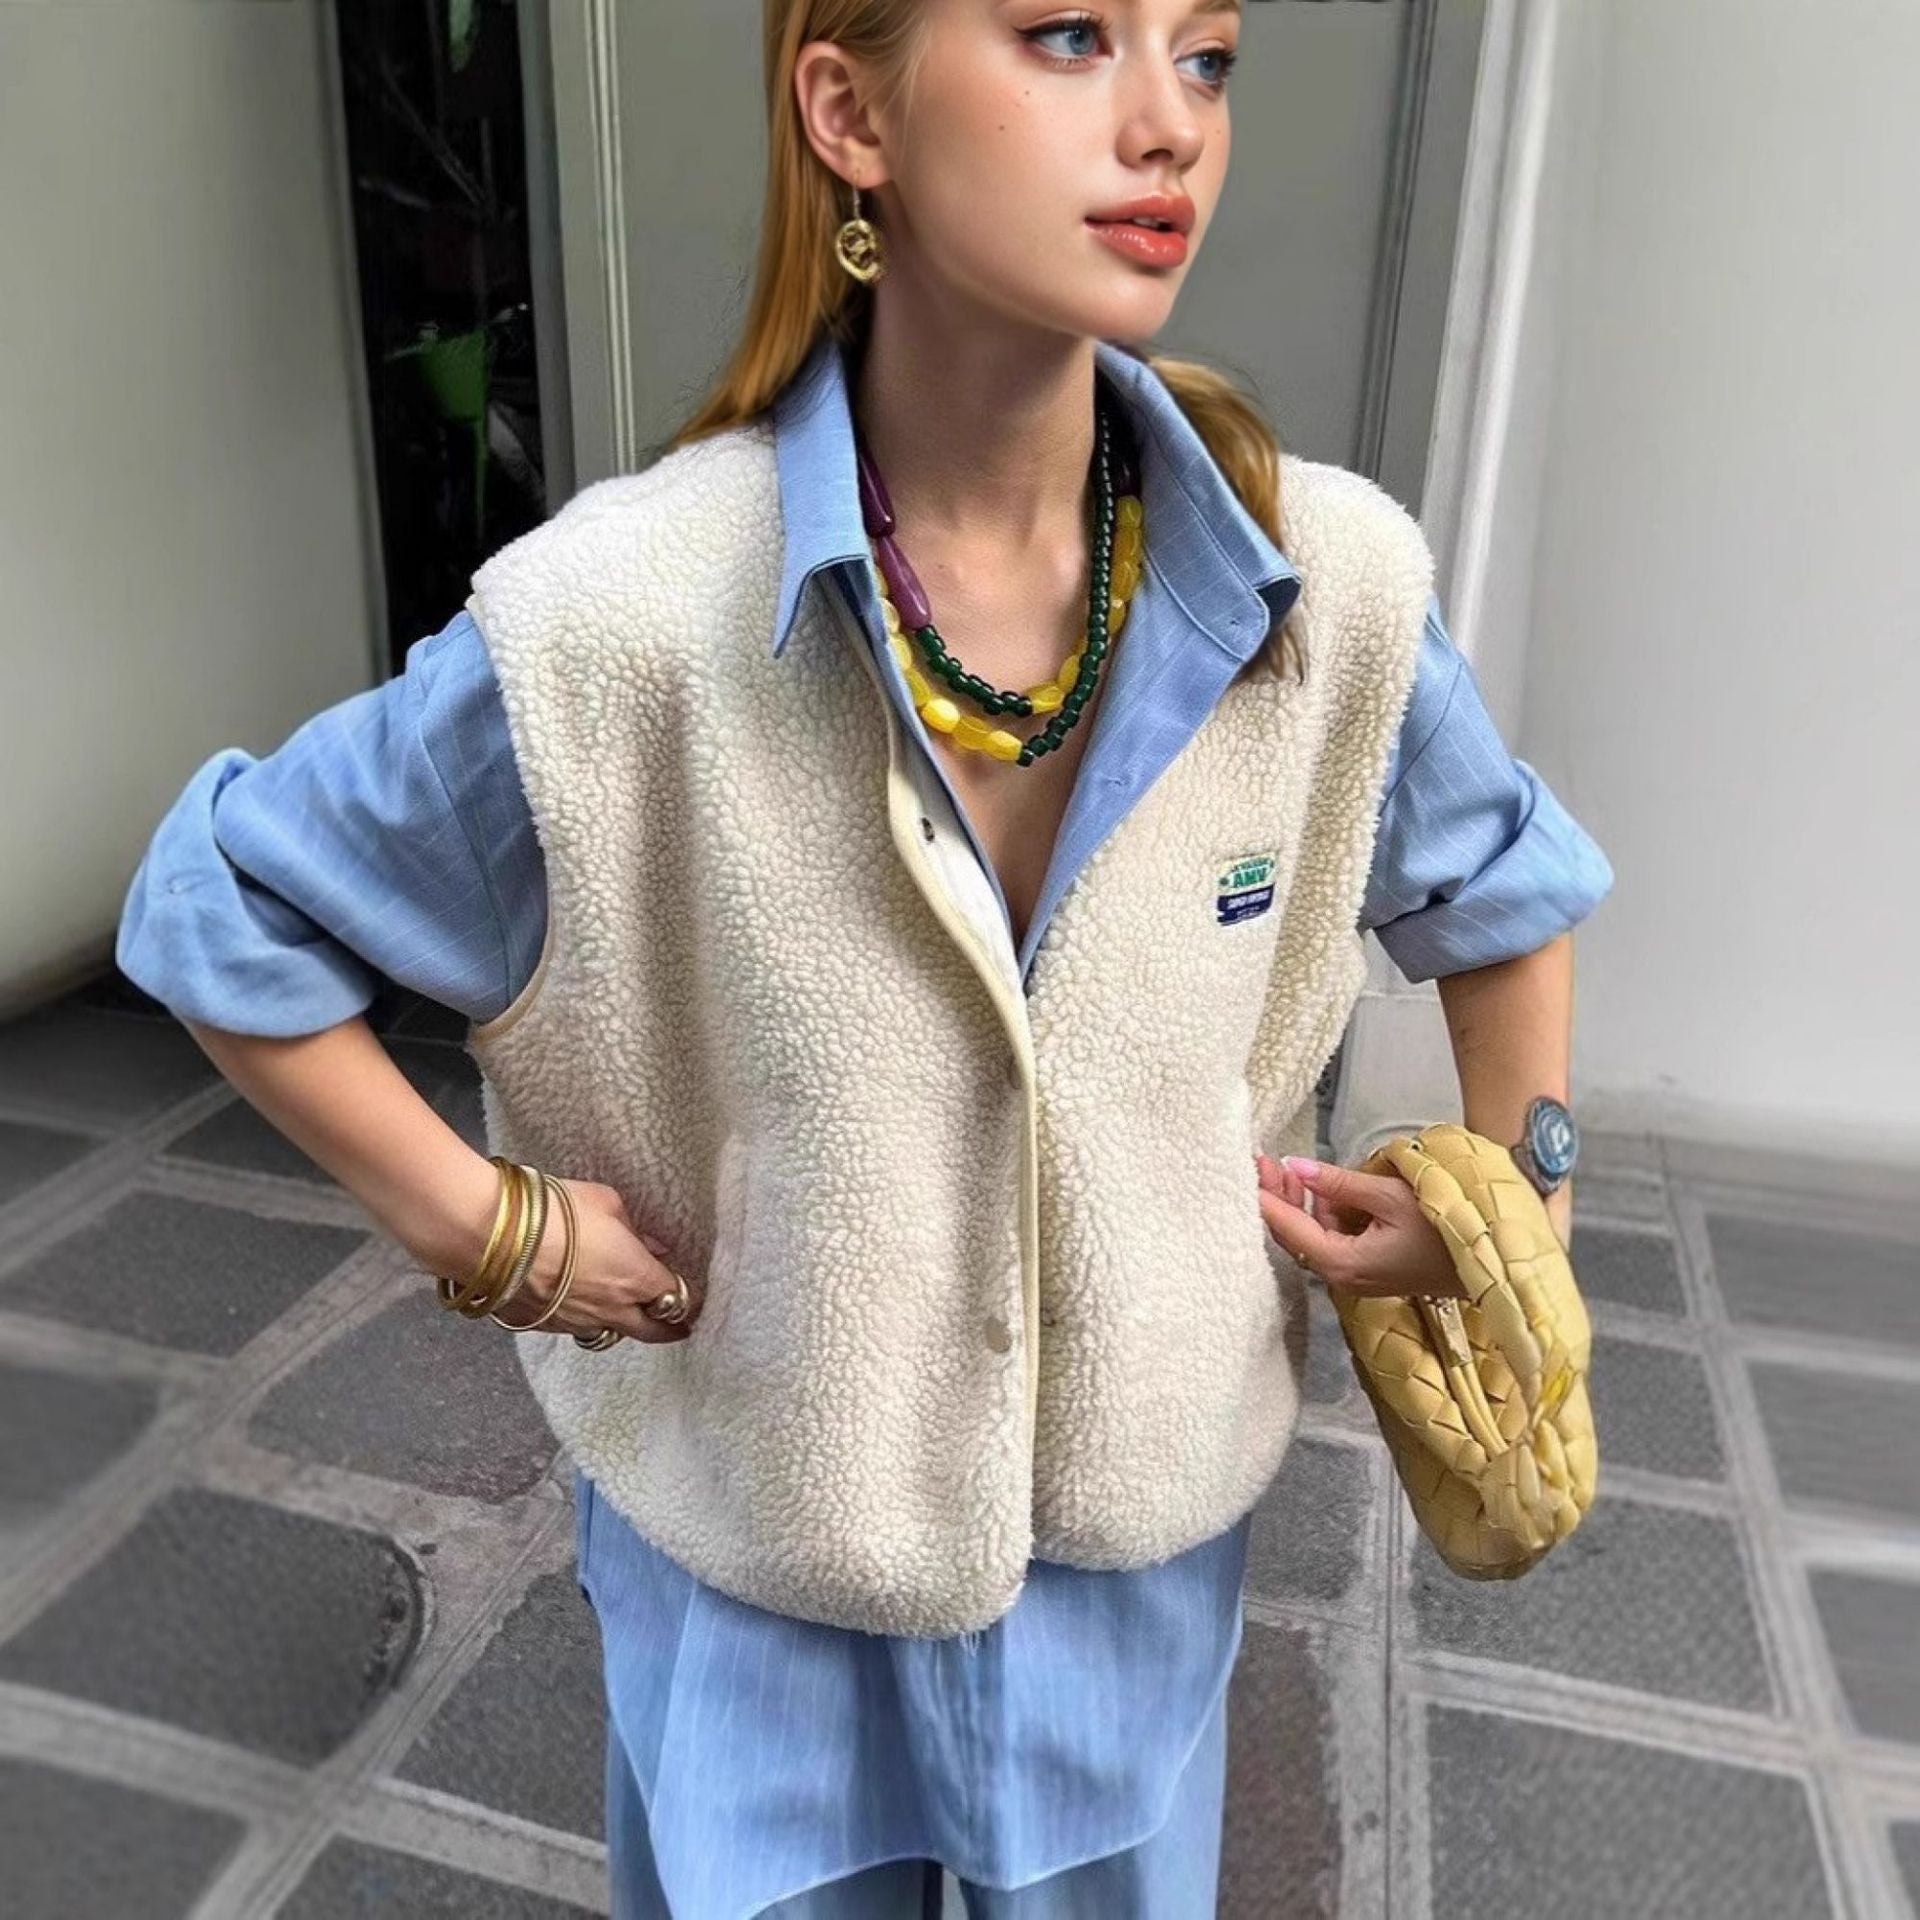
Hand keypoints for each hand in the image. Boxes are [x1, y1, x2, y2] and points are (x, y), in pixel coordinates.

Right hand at [431, 1163, 704, 1342]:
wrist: (490, 1236)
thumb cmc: (555, 1210)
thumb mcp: (606, 1202)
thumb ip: (634, 1229)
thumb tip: (654, 1247)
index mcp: (636, 1278)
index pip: (676, 1297)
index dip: (687, 1296)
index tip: (692, 1296)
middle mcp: (612, 1309)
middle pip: (652, 1332)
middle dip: (669, 1330)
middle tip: (680, 1329)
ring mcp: (576, 1322)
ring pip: (611, 1332)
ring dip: (624, 1323)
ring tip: (628, 1312)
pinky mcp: (544, 1327)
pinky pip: (576, 1328)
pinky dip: (586, 1318)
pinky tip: (580, 1302)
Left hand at [1253, 1153, 1468, 1299]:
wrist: (1487, 1263)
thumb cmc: (1442, 1229)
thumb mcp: (1389, 1197)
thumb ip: (1337, 1183)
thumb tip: (1295, 1166)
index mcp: (1341, 1263)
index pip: (1288, 1228)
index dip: (1264, 1197)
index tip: (1248, 1168)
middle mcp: (1340, 1277)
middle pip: (1294, 1235)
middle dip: (1279, 1196)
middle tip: (1265, 1161)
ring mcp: (1353, 1275)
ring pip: (1312, 1235)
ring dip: (1301, 1202)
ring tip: (1291, 1168)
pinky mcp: (1366, 1269)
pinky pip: (1332, 1238)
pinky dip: (1323, 1213)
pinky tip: (1322, 1188)